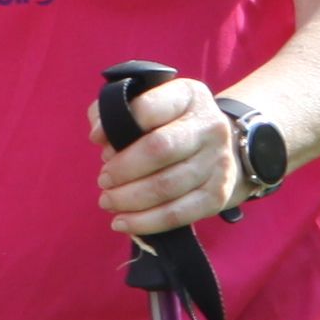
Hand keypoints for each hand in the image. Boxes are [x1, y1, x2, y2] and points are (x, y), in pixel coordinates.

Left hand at [96, 71, 253, 238]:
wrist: (221, 147)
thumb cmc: (170, 124)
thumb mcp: (150, 103)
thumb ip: (115, 109)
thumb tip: (98, 135)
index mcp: (189, 96)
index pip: (150, 108)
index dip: (117, 126)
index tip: (99, 143)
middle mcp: (210, 126)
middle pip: (160, 150)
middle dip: (123, 169)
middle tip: (103, 179)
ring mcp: (218, 162)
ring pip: (166, 187)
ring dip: (129, 198)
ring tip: (108, 201)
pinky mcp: (218, 195)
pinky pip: (178, 214)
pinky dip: (145, 222)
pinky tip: (123, 222)